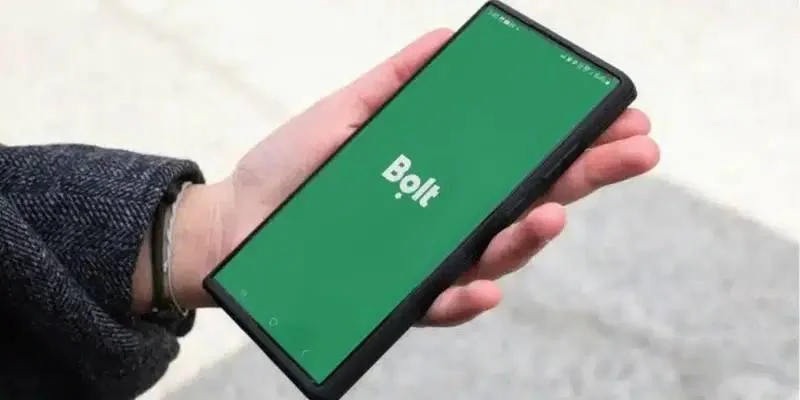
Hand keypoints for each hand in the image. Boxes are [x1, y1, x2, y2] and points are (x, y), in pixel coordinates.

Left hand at [148, 28, 658, 326]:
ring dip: (530, 237)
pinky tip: (486, 287)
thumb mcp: (348, 113)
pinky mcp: (398, 298)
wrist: (237, 220)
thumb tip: (448, 42)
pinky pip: (440, 306)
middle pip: (532, 202)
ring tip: (556, 211)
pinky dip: (465, 300)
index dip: (577, 141)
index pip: (527, 159)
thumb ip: (398, 83)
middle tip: (637, 150)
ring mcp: (429, 261)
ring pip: (495, 257)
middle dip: (588, 177)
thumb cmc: (296, 168)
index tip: (623, 116)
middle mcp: (452, 220)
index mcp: (450, 175)